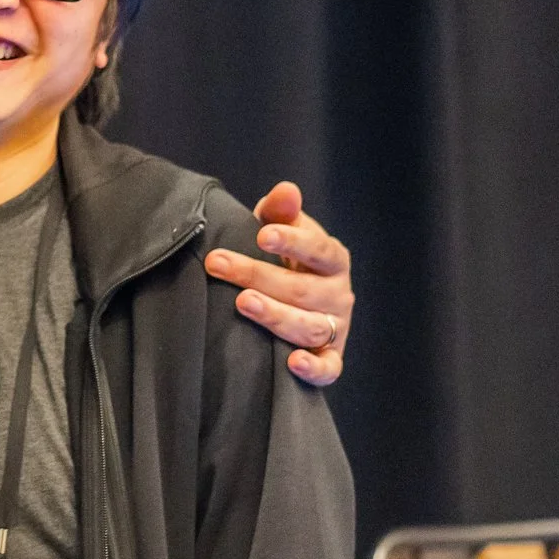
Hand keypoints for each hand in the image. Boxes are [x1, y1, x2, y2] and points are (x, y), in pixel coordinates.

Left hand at [203, 182, 352, 387]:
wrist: (294, 301)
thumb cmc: (283, 261)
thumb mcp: (279, 232)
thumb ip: (281, 212)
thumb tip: (286, 189)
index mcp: (332, 259)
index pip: (318, 249)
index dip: (292, 242)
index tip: (260, 235)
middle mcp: (339, 294)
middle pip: (303, 289)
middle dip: (258, 275)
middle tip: (219, 264)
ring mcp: (336, 329)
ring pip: (311, 328)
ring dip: (276, 316)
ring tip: (242, 303)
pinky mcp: (330, 358)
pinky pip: (329, 369)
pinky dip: (315, 368)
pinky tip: (292, 362)